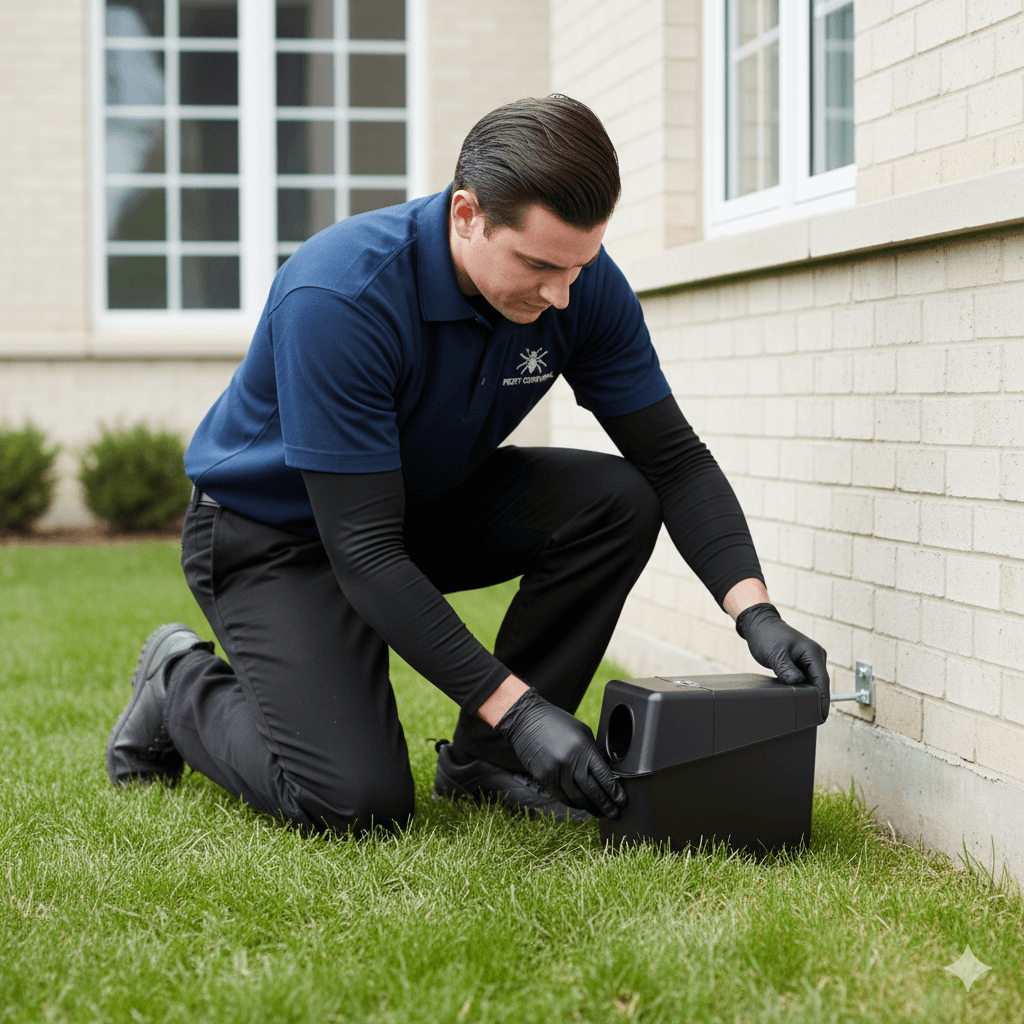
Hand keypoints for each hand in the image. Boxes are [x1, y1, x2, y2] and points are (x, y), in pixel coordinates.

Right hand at [494, 688, 625, 817]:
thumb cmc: (557, 723)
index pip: (604, 776)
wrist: (527, 720)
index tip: (622, 801)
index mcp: (584, 749)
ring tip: (600, 813)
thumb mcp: (582, 732)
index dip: (614, 792)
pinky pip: (562, 797)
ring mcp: (556, 772)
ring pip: (577, 798)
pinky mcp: (544, 778)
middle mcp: (570, 762)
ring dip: (590, 808)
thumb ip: (592, 752)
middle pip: (592, 791)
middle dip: (606, 805)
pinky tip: (582, 806)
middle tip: (615, 813)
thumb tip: (604, 772)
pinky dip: (574, 804)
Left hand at [735, 603, 829, 720]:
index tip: (822, 716)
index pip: (822, 681)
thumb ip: (787, 670)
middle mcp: (815, 657)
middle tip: (811, 719)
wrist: (759, 625)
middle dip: (816, 700)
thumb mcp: (776, 655)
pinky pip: (805, 680)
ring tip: (805, 713)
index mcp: (813, 653)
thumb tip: (798, 684)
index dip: (823, 700)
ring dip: (808, 695)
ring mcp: (809, 660)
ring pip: (812, 683)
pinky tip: (797, 700)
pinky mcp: (801, 663)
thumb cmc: (767, 636)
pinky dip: (801, 689)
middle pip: (819, 684)